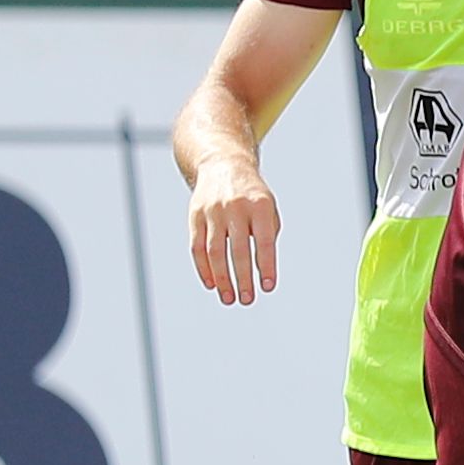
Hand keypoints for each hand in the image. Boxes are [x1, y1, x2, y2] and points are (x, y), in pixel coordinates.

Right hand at [184, 157, 279, 304]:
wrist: (223, 165)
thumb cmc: (252, 195)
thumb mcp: (268, 208)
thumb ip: (266, 235)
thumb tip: (259, 271)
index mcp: (260, 205)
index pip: (264, 241)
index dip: (266, 266)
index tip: (268, 287)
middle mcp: (235, 207)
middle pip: (238, 249)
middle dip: (243, 278)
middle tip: (247, 300)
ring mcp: (212, 211)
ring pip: (215, 251)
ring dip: (221, 278)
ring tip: (228, 298)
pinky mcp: (195, 215)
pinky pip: (197, 246)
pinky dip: (203, 268)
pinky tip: (211, 284)